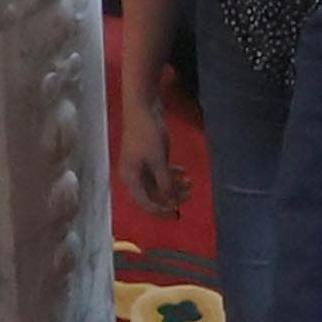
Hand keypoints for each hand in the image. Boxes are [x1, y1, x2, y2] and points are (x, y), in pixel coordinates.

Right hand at [113, 85, 187, 215]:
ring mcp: (141, 166)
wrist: (143, 107)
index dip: (161, 210)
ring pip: (158, 183)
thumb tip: (172, 202)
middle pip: (153, 194)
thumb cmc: (147, 133)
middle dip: (172, 196)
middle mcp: (133, 175)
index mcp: (130, 178)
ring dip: (174, 185)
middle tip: (190, 195)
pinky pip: (160, 172)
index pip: (145, 203)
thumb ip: (165, 183)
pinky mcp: (148, 157)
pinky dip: (171, 174)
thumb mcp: (158, 160)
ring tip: (191, 183)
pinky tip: (184, 172)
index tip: (177, 213)